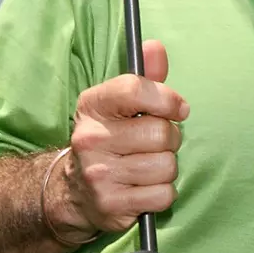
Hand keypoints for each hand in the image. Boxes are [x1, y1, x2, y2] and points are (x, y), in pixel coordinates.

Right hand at [53, 40, 188, 237]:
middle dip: (169, 139)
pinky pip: (163, 195)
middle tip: (155, 143)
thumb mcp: (121, 105)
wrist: (75, 191)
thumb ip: (144, 77)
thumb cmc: (110, 138)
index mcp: (93, 105)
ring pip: (166, 165)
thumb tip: (155, 47)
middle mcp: (91, 138)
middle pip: (161, 132)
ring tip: (148, 165)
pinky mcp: (111, 205)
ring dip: (166, 167)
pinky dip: (162, 193)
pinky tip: (145, 187)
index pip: (137, 89)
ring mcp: (99, 174)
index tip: (178, 109)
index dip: (167, 99)